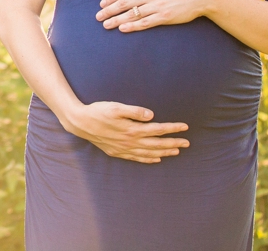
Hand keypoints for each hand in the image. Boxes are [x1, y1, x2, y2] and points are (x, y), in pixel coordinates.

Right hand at [62, 101, 188, 162]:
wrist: (80, 123)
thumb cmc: (98, 111)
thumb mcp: (115, 107)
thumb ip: (134, 111)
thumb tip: (151, 115)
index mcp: (132, 129)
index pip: (157, 129)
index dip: (172, 128)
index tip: (185, 127)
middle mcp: (130, 142)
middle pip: (156, 144)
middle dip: (173, 143)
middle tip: (187, 143)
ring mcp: (124, 149)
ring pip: (149, 153)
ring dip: (164, 152)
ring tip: (176, 151)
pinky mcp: (117, 152)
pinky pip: (137, 158)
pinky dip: (149, 159)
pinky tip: (156, 159)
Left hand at [96, 0, 219, 32]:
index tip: (102, 4)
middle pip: (125, 3)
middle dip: (109, 10)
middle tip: (98, 17)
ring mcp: (156, 6)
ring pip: (132, 14)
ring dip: (117, 20)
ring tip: (106, 25)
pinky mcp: (164, 17)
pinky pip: (145, 23)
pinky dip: (133, 26)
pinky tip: (123, 29)